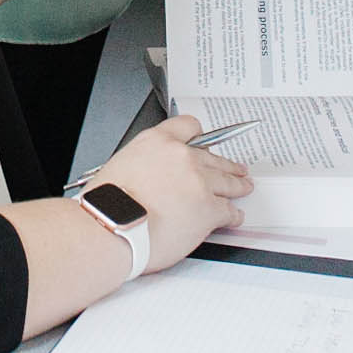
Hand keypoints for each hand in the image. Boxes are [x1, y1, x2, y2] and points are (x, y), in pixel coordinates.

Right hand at [87, 115, 252, 271]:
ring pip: (226, 180)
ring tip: (243, 187)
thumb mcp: (121, 165)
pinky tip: (234, 216)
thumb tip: (153, 174)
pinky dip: (233, 215)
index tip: (205, 142)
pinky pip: (229, 210)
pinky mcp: (209, 208)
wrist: (115, 226)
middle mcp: (182, 156)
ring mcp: (199, 182)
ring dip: (237, 185)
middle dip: (225, 165)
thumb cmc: (110, 204)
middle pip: (213, 156)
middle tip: (234, 169)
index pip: (188, 126)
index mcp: (157, 141)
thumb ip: (146, 163)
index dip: (199, 136)